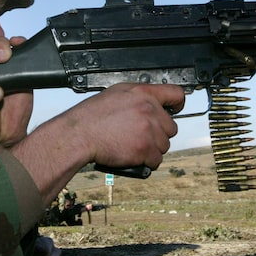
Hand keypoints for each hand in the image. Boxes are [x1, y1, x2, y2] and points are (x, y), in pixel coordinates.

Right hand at [12, 83, 184, 203]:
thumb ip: (137, 97)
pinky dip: (146, 162)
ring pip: (164, 145)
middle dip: (159, 133)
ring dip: (152, 149)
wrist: (79, 134)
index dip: (177, 104)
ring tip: (134, 146)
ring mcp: (148, 130)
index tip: (175, 109)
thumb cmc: (91, 116)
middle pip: (171, 127)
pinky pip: (156, 160)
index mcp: (143, 93)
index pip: (176, 94)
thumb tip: (150, 103)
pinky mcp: (144, 149)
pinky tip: (134, 157)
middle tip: (142, 136)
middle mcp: (149, 109)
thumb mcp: (116, 94)